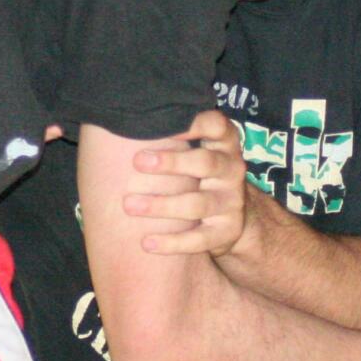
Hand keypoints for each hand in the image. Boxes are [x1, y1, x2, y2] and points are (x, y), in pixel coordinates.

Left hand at [123, 109, 246, 256]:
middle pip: (205, 163)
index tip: (162, 124)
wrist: (232, 214)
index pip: (216, 126)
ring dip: (161, 205)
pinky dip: (172, 243)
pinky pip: (199, 240)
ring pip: (197, 204)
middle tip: (138, 161)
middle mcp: (232, 170)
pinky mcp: (226, 231)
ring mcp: (231, 202)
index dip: (194, 123)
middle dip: (172, 162)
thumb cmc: (198, 173)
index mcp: (224, 144)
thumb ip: (175, 134)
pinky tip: (146, 243)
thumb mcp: (197, 149)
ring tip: (129, 205)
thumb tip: (128, 117)